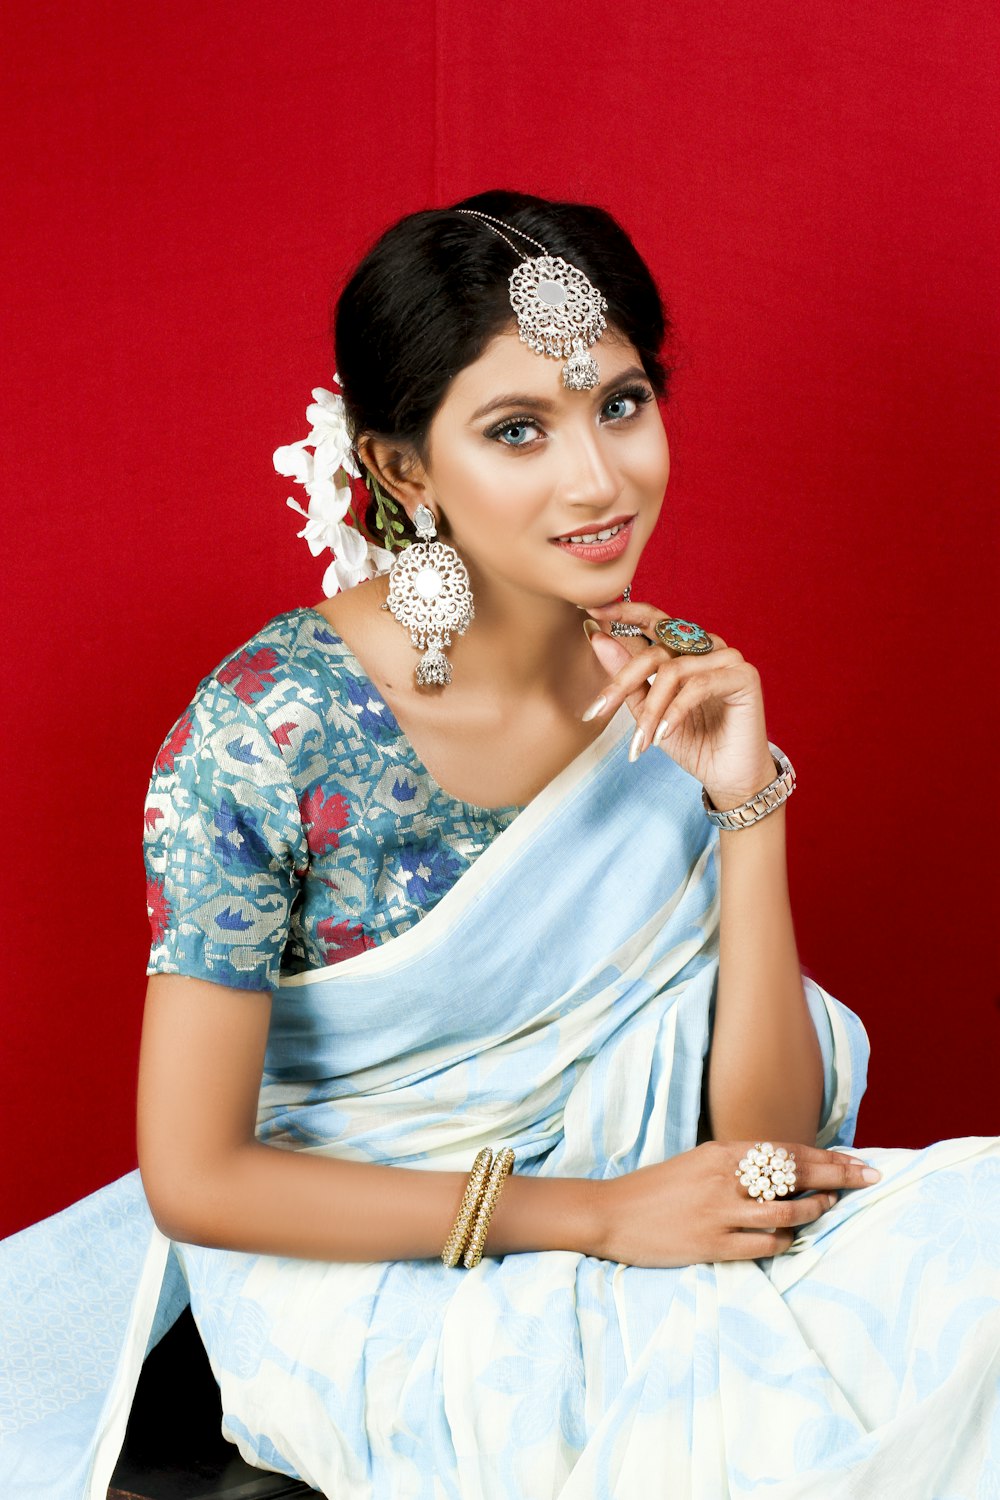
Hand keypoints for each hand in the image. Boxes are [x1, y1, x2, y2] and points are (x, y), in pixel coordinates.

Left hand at [584, 598, 774, 808]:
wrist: (727, 776)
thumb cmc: (692, 742)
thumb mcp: (648, 711)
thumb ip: (627, 677)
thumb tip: (596, 637)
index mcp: (686, 648)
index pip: (653, 619)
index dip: (623, 611)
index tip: (590, 609)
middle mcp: (707, 646)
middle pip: (655, 649)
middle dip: (622, 681)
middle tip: (599, 710)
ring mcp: (728, 658)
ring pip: (673, 671)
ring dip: (650, 710)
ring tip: (641, 741)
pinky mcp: (744, 676)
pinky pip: (698, 685)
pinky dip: (674, 712)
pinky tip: (663, 735)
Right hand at [589, 1142, 879, 1266]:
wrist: (612, 1213)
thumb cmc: (657, 1189)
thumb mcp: (698, 1163)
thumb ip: (736, 1164)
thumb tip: (782, 1168)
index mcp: (722, 1152)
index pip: (787, 1150)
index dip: (827, 1156)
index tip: (857, 1161)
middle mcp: (725, 1177)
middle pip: (796, 1173)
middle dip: (839, 1175)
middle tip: (870, 1178)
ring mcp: (720, 1211)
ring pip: (787, 1209)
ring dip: (815, 1209)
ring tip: (829, 1208)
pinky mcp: (713, 1243)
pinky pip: (765, 1243)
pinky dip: (785, 1240)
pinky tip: (790, 1238)